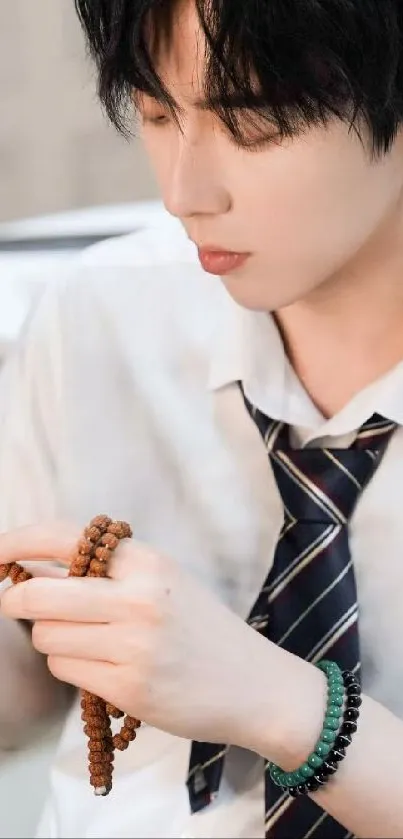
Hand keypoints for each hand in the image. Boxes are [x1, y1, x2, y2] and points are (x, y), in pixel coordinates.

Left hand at [0, 521, 293, 750]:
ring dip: (52, 637)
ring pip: (46, 635)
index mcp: (147, 562)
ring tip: (87, 640)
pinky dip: (70, 666)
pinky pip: (64, 670)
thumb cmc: (200, 627)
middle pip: (38, 594)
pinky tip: (103, 666)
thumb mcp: (162, 581)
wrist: (252, 683)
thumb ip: (107, 571)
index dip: (16, 541)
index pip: (63, 538)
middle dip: (16, 599)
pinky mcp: (127, 687)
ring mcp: (132, 646)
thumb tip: (32, 566)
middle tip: (15, 601)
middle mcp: (138, 599)